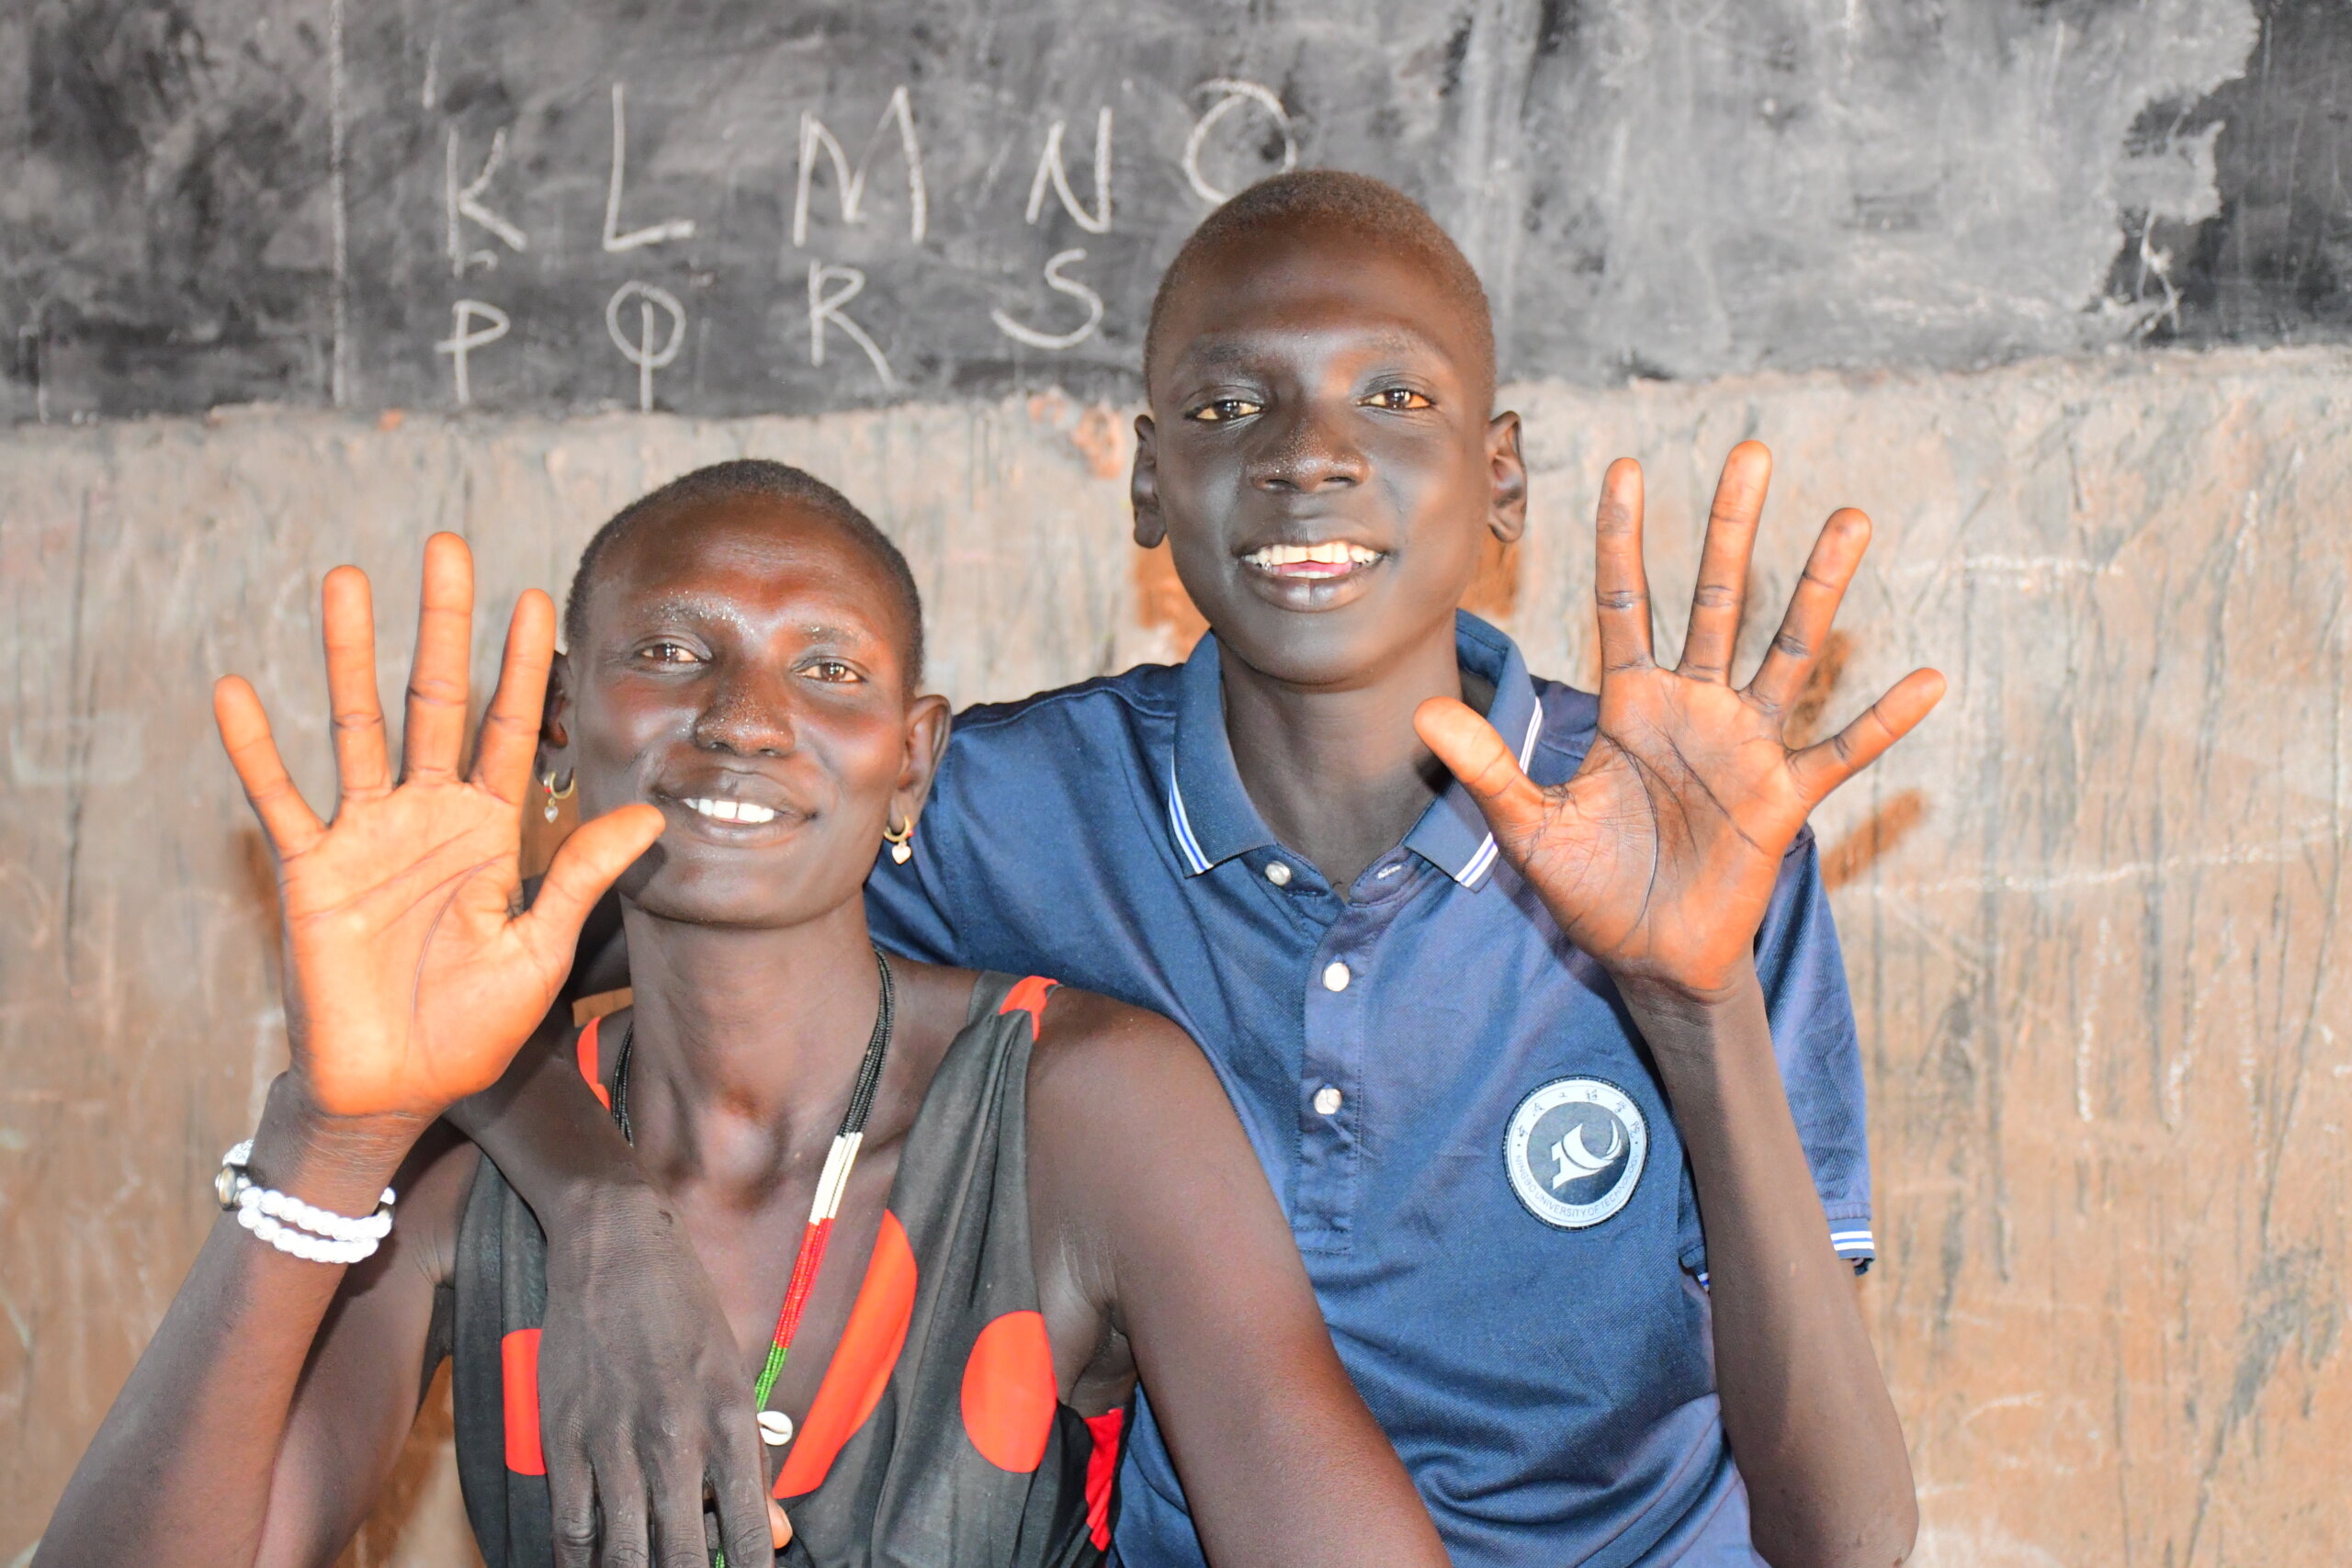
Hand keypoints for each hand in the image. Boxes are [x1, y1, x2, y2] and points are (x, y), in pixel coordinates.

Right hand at [215, 534, 664, 1121]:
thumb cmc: (472, 1025)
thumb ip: (582, 876)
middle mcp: (427, 816)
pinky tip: (235, 690)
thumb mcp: (540, 946)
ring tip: (346, 579)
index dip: (521, 666)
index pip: (509, 730)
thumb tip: (653, 817)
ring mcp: (366, 836)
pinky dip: (255, 748)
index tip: (535, 595)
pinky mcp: (311, 871)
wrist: (398, 1086)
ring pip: (356, 726)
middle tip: (447, 545)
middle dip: (440, 625)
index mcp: (488, 831)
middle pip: (433, 701)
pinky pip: (280, 798)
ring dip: (349, 655)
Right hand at [533, 1193, 783, 1567]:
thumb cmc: (685, 1312)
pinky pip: (572, 1526)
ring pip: (623, 1554)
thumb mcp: (734, 1377)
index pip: (750, 1529)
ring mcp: (615, 1442)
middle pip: (684, 1557)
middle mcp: (675, 1440)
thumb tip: (778, 1532)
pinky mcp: (564, 1439)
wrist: (617, 1249)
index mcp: (730, 1421)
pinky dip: (582, 1561)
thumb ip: (753, 1458)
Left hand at [1416, 442, 1942, 1000]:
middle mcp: (1693, 707)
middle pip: (1714, 600)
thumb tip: (1424, 711)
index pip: (1624, 601)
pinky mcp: (1783, 796)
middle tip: (1750, 451)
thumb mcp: (1526, 826)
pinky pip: (1842, 751)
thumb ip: (1485, 766)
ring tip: (1850, 519)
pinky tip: (1928, 680)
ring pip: (1787, 651)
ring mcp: (1745, 746)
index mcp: (1630, 703)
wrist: (1647, 957)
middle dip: (1730, 529)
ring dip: (1819, 589)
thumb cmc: (1590, 887)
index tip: (1624, 465)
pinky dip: (1883, 720)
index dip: (1621, 537)